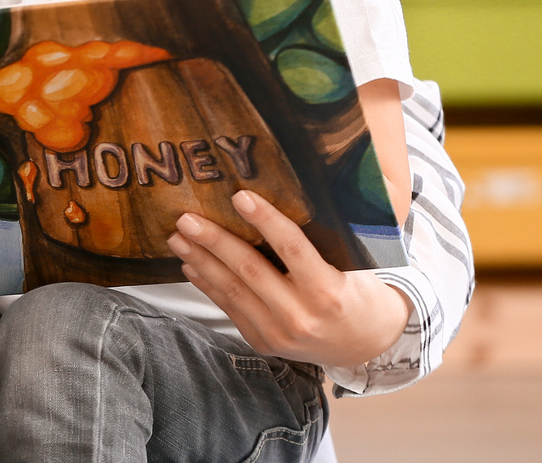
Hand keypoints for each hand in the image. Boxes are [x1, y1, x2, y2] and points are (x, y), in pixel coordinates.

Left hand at [168, 189, 409, 367]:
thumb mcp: (350, 268)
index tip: (239, 196)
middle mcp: (301, 316)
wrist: (363, 346)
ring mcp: (279, 334)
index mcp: (329, 291)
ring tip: (178, 238)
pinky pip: (230, 308)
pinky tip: (191, 265)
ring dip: (201, 261)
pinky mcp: (262, 343)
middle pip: (250, 270)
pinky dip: (208, 285)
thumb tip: (273, 198)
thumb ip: (316, 243)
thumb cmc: (357, 294)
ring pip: (232, 290)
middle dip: (214, 241)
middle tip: (187, 218)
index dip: (265, 220)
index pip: (292, 248)